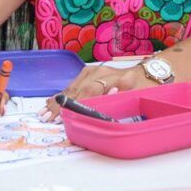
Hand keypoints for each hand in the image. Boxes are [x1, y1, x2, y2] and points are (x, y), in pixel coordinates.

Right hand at [42, 63, 156, 120]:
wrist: (146, 73)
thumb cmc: (144, 89)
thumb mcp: (139, 97)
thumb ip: (123, 99)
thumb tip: (106, 102)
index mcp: (115, 78)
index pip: (92, 92)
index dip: (78, 104)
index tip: (66, 115)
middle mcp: (101, 73)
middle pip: (78, 90)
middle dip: (62, 105)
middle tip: (48, 119)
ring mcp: (93, 71)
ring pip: (72, 88)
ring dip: (57, 101)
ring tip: (44, 113)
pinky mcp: (88, 72)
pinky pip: (72, 85)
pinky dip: (61, 95)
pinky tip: (50, 102)